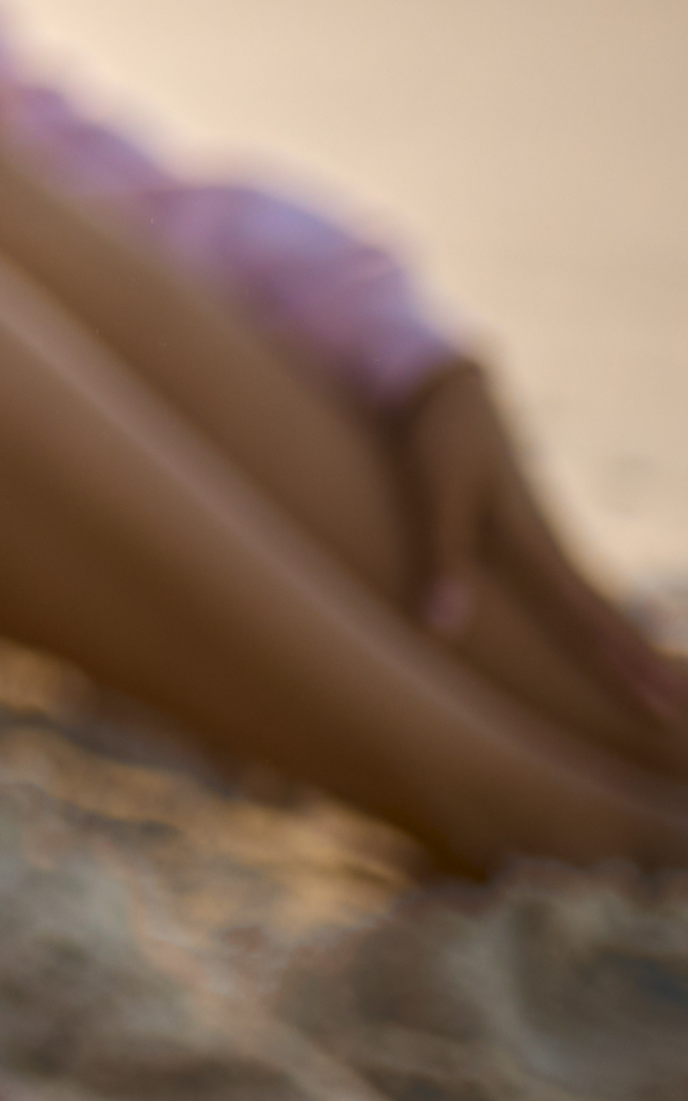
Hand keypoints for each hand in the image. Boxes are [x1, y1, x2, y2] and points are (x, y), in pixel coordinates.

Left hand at [390, 361, 687, 730]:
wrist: (450, 389)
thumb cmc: (439, 440)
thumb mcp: (436, 496)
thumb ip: (442, 559)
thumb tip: (444, 632)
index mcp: (536, 547)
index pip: (589, 621)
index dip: (625, 663)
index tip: (661, 701)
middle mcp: (552, 550)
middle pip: (605, 620)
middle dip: (643, 666)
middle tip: (680, 711)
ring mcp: (548, 543)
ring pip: (597, 606)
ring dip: (629, 647)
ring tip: (661, 686)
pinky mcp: (533, 536)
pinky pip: (577, 591)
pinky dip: (603, 619)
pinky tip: (611, 638)